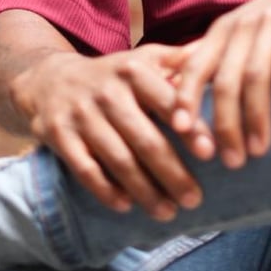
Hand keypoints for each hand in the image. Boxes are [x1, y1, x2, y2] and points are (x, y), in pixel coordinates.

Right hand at [9, 44, 214, 218]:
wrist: (50, 79)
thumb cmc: (113, 75)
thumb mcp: (145, 58)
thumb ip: (181, 61)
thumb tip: (220, 58)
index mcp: (134, 70)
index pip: (168, 102)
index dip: (189, 128)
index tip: (211, 153)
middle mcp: (108, 91)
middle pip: (145, 138)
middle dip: (172, 173)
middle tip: (195, 200)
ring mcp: (82, 114)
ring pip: (117, 159)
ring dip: (144, 190)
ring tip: (168, 212)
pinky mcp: (59, 135)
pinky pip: (85, 168)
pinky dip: (105, 190)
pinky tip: (126, 206)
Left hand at [169, 0, 270, 169]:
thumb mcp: (244, 30)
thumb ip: (218, 57)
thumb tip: (183, 94)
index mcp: (223, 30)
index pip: (194, 68)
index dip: (186, 101)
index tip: (181, 137)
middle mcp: (242, 25)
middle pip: (224, 81)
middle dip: (224, 125)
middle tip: (230, 162)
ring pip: (254, 75)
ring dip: (255, 116)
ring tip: (258, 150)